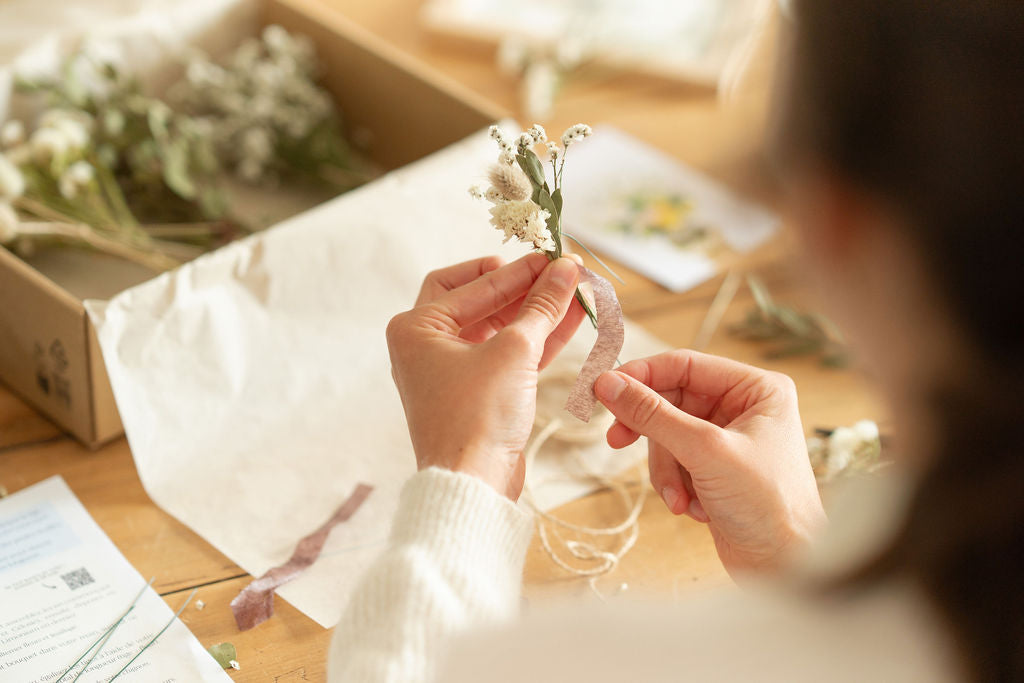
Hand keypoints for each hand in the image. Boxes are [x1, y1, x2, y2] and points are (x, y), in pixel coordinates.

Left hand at [386, 253, 584, 499]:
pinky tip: (571, 321)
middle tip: (560, 272)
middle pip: (482, 300)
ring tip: (576, 292)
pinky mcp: (478, 394)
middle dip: (524, 288)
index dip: (517, 269)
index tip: (554, 257)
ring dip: (537, 312)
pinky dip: (537, 340)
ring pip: (500, 329)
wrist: (472, 485)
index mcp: (416, 327)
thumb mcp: (514, 351)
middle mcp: (427, 346)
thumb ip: (541, 306)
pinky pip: (508, 355)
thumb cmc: (478, 416)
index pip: (473, 283)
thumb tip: (565, 269)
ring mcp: (453, 371)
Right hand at [594, 350, 826, 574]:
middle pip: (670, 402)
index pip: (684, 365)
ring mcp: (727, 440)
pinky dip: (675, 486)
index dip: (641, 376)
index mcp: (756, 389)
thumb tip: (608, 384)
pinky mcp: (714, 469)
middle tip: (617, 440)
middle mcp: (743, 408)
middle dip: (652, 434)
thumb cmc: (768, 505)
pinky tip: (693, 509)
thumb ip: (653, 415)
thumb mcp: (705, 452)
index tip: (603, 389)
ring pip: (667, 436)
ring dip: (666, 470)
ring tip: (679, 498)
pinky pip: (674, 463)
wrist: (786, 568)